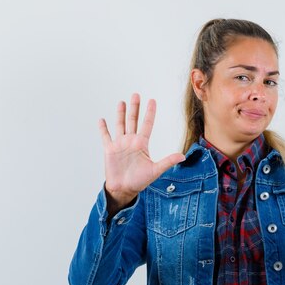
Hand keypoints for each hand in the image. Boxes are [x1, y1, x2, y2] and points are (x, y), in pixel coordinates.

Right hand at [100, 93, 185, 210]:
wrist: (124, 189)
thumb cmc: (140, 181)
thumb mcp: (155, 170)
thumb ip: (168, 161)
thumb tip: (182, 156)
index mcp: (142, 143)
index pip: (147, 124)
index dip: (149, 112)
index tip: (152, 100)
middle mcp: (131, 141)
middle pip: (133, 120)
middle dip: (134, 108)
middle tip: (136, 94)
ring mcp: (120, 144)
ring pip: (120, 125)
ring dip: (120, 114)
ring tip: (121, 102)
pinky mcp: (109, 150)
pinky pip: (106, 136)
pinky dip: (103, 128)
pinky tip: (102, 120)